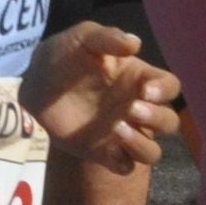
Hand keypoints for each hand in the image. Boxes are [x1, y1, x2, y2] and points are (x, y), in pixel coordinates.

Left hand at [22, 21, 181, 172]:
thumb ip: (107, 38)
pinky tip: (107, 150)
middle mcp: (136, 108)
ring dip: (141, 144)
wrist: (34, 82)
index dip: (165, 90)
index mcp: (139, 79)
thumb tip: (134, 43)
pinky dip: (123, 162)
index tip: (146, 89)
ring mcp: (122, 133)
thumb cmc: (64, 55)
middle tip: (131, 108)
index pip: (170, 87)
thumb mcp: (82, 38)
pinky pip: (126, 167)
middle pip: (169, 122)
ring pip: (152, 151)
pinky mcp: (104, 153)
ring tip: (116, 128)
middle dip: (157, 117)